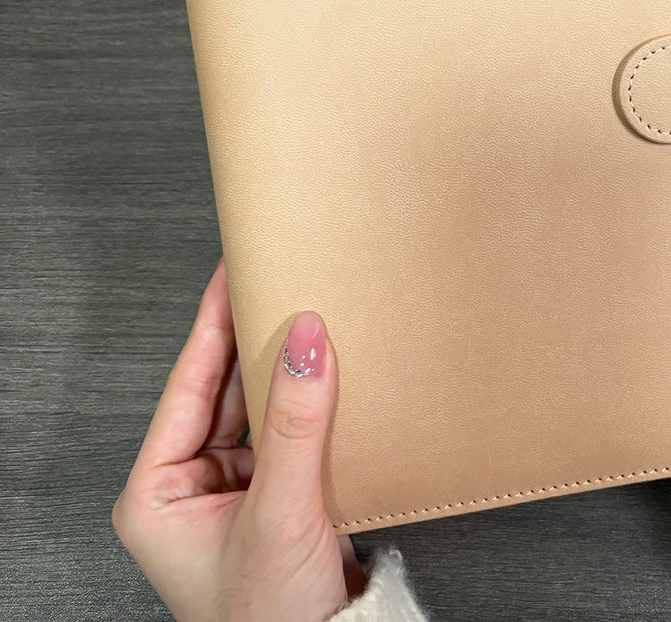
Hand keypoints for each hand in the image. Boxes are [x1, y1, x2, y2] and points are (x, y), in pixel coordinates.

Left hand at [112, 259, 365, 620]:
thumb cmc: (271, 618)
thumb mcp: (280, 512)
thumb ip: (295, 423)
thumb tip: (306, 340)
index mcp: (158, 490)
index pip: (187, 385)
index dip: (211, 324)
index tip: (231, 272)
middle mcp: (190, 484)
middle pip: (222, 389)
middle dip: (252, 339)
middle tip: (276, 281)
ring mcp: (235, 487)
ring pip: (258, 406)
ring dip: (283, 368)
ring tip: (303, 315)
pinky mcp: (277, 491)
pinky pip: (288, 427)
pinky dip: (307, 399)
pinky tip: (324, 370)